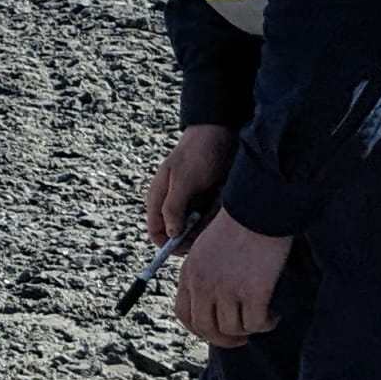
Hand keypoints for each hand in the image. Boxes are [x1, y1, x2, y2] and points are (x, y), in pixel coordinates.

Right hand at [145, 123, 232, 246]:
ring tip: (217, 202)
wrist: (222, 132)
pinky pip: (213, 217)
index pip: (157, 233)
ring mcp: (192, 202)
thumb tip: (169, 235)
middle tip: (208, 223)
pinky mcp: (208, 199)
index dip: (169, 244)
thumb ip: (173, 208)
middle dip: (195, 233)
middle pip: (180, 234)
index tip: (187, 247)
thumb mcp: (183, 181)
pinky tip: (222, 199)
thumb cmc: (197, 153)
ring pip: (199, 227)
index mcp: (159, 199)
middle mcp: (174, 204)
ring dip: (209, 221)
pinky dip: (219, 213)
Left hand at [173, 210, 289, 347]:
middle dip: (224, 339)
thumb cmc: (238, 226)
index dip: (201, 329)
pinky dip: (266, 323)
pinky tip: (273, 315)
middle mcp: (202, 284)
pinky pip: (256, 323)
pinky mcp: (252, 291)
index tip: (216, 331)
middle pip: (206, 329)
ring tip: (262, 318)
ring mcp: (226, 289)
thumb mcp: (206, 250)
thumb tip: (211, 304)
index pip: (184, 315)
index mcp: (188, 274)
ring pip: (233, 329)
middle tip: (241, 338)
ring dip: (249, 329)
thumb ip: (203, 275)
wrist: (259, 209)